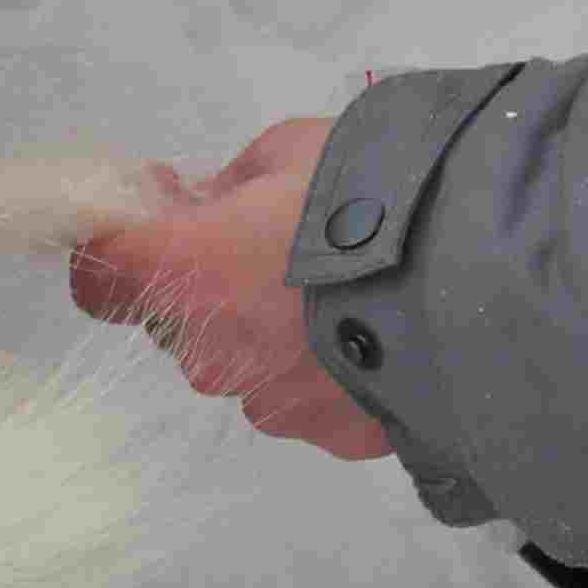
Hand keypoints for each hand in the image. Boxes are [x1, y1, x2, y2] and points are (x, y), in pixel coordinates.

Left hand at [64, 118, 392, 462]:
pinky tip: (382, 338)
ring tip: (347, 296)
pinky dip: (330, 373)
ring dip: (272, 336)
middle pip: (178, 324)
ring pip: (245, 367)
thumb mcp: (291, 151)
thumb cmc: (376, 194)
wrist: (488, 278)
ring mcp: (270, 404)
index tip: (158, 220)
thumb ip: (234, 185)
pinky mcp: (331, 437)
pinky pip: (310, 400)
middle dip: (209, 288)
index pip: (98, 280)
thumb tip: (212, 205)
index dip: (117, 251)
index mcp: (181, 273)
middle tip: (275, 248)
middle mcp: (208, 352)